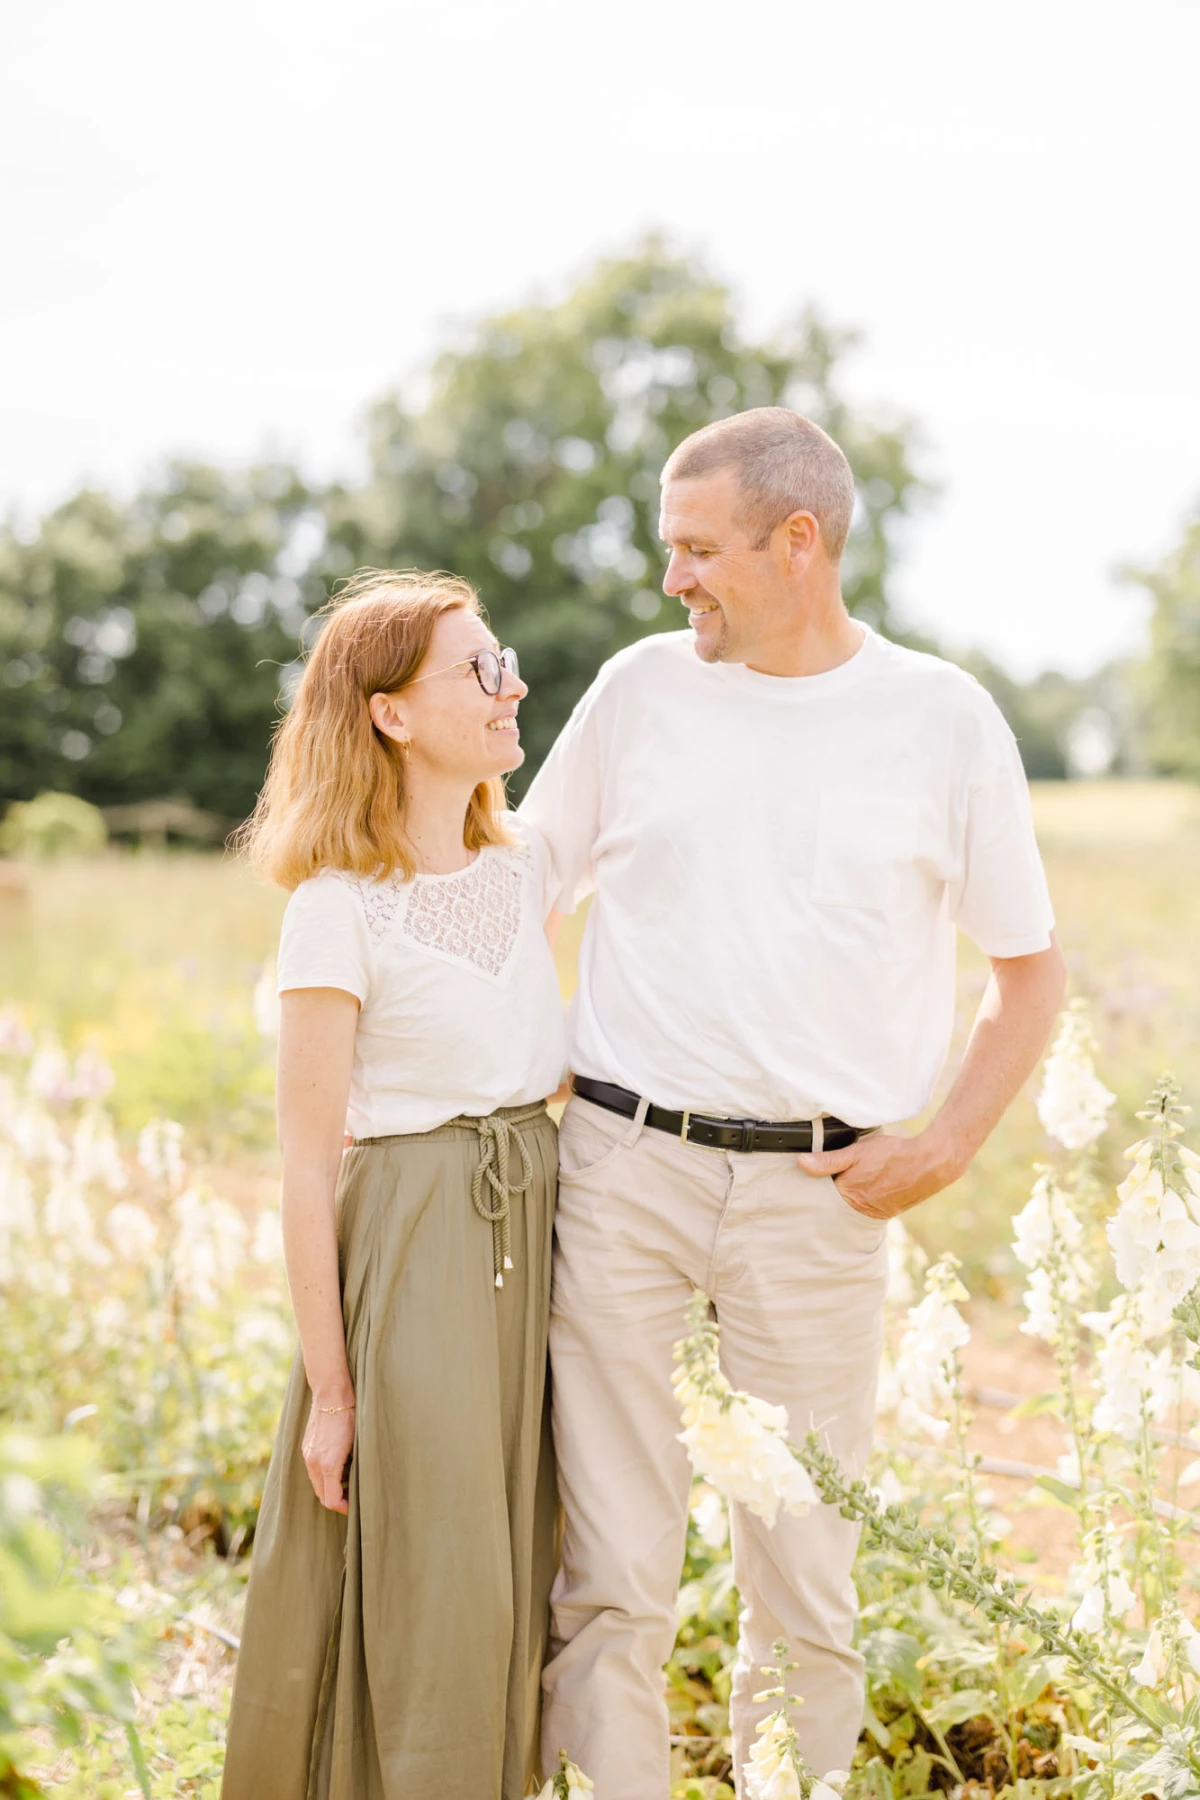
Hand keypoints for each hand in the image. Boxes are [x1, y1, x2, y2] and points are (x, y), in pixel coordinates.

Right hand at [301, 1398, 354, 1514]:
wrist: (332, 1394)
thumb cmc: (351, 1417)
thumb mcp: (357, 1445)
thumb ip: (353, 1468)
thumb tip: (356, 1484)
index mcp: (328, 1465)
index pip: (331, 1500)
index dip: (344, 1507)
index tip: (354, 1506)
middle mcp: (314, 1462)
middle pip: (322, 1495)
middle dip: (337, 1499)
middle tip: (353, 1496)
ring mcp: (307, 1455)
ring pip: (317, 1483)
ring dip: (330, 1487)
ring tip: (348, 1479)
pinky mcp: (306, 1447)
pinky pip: (313, 1470)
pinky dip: (324, 1475)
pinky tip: (338, 1465)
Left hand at [796, 1130, 963, 1220]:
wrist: (930, 1164)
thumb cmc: (893, 1155)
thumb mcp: (857, 1151)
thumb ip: (828, 1160)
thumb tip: (801, 1163)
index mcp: (848, 1194)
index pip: (821, 1194)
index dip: (815, 1186)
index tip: (806, 1180)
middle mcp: (859, 1208)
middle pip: (835, 1204)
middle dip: (830, 1195)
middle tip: (829, 1181)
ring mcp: (875, 1212)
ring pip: (852, 1206)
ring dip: (847, 1197)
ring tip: (849, 1184)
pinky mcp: (887, 1212)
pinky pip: (867, 1207)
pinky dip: (863, 1199)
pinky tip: (866, 1188)